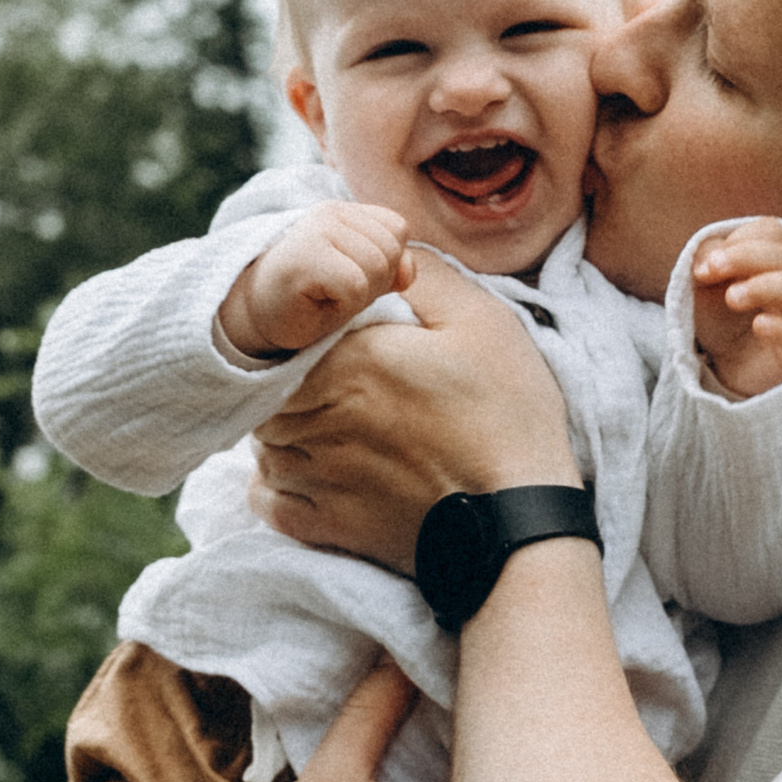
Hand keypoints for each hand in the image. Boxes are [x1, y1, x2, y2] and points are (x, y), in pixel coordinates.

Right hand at [221, 201, 414, 359]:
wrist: (254, 317)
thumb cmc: (311, 300)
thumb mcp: (360, 282)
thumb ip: (389, 268)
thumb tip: (408, 271)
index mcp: (345, 211)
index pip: (397, 230)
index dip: (384, 264)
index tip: (347, 277)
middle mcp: (330, 212)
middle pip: (390, 250)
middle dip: (373, 283)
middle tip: (333, 291)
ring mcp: (315, 229)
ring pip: (376, 268)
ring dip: (356, 296)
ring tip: (324, 295)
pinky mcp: (305, 255)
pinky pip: (356, 286)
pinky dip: (342, 305)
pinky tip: (316, 301)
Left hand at [248, 251, 575, 570]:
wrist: (517, 519)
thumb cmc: (505, 415)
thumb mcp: (482, 322)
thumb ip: (428, 276)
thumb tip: (392, 253)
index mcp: (348, 366)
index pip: (282, 348)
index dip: (300, 348)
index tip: (329, 351)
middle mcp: (318, 421)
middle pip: (268, 398)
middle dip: (288, 391)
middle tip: (325, 390)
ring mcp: (318, 478)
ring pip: (264, 448)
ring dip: (282, 436)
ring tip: (320, 431)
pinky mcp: (328, 527)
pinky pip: (270, 503)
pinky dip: (274, 488)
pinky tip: (304, 476)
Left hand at [688, 218, 781, 398]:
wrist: (726, 370)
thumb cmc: (721, 320)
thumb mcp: (703, 286)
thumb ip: (707, 259)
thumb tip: (709, 256)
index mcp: (775, 260)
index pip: (771, 233)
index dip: (739, 242)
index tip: (705, 268)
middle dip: (747, 257)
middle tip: (710, 271)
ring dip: (766, 286)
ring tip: (731, 299)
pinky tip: (759, 325)